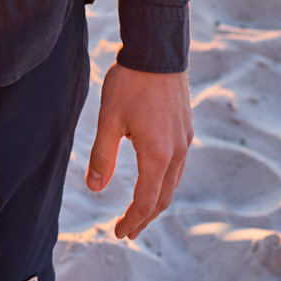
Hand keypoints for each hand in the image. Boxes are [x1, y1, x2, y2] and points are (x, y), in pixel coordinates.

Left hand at [86, 62, 191, 238]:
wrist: (157, 48)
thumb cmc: (130, 82)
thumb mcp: (109, 118)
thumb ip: (102, 155)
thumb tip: (95, 188)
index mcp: (158, 155)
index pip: (146, 202)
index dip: (132, 220)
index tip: (118, 232)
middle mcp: (177, 151)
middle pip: (163, 197)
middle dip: (145, 217)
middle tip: (128, 230)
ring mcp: (185, 139)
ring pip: (173, 181)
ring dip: (156, 200)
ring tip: (140, 210)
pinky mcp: (186, 126)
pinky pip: (178, 164)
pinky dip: (164, 180)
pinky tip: (153, 176)